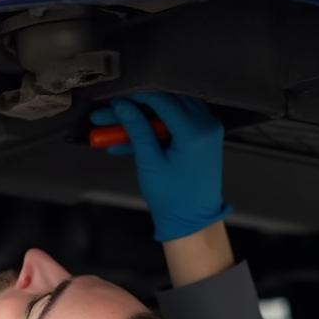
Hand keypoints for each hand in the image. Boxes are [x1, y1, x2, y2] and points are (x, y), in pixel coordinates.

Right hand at [90, 93, 230, 242]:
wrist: (192, 221)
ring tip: (116, 128)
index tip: (115, 99)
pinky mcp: (202, 138)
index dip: (137, 97)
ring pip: (171, 110)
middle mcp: (206, 125)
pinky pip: (177, 123)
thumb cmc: (173, 197)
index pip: (163, 100)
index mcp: (195, 131)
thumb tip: (122, 105)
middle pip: (167, 101)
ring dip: (145, 116)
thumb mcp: (150, 162)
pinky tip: (130, 139)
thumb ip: (137, 129)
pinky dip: (156, 128)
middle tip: (111, 111)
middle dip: (137, 105)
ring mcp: (207, 130)